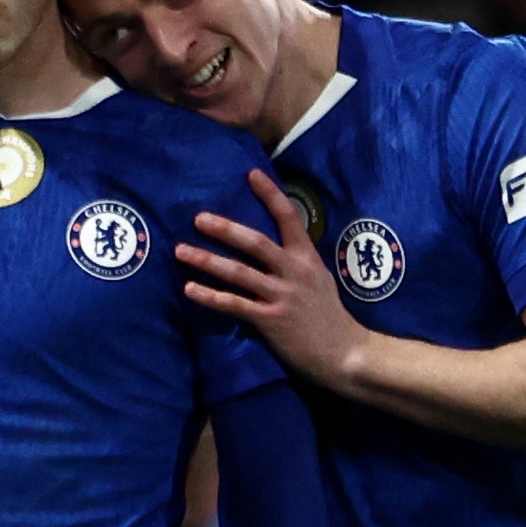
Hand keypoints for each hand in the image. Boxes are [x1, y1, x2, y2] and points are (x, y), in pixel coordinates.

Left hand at [181, 172, 369, 388]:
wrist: (345, 353)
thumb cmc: (329, 317)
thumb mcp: (319, 279)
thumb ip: (297, 261)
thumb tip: (275, 245)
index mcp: (307, 258)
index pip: (289, 217)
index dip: (270, 194)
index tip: (251, 174)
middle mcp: (294, 272)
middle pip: (255, 242)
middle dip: (225, 228)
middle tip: (198, 218)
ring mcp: (282, 296)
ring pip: (239, 273)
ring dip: (207, 260)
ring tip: (180, 251)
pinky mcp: (271, 320)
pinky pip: (235, 304)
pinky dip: (210, 296)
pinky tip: (189, 289)